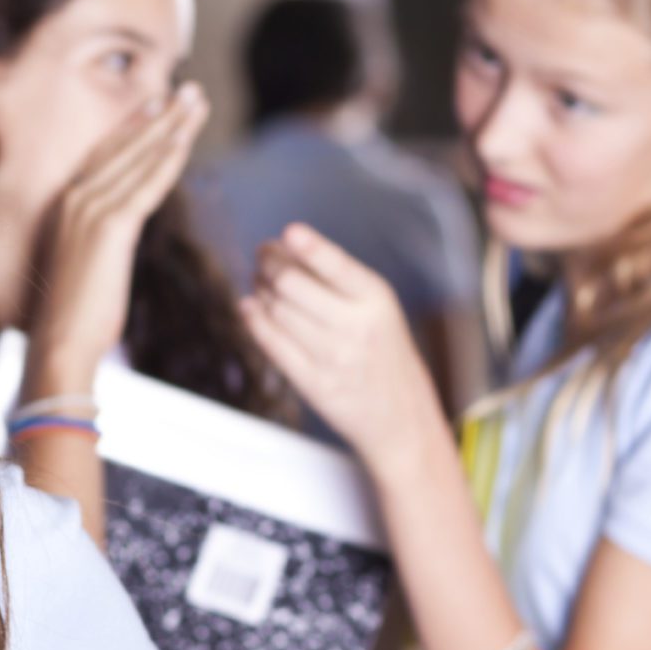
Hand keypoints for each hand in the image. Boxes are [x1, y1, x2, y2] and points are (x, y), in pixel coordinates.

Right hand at [24, 83, 209, 393]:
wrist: (60, 345)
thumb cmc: (74, 317)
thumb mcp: (86, 264)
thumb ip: (101, 237)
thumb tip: (119, 229)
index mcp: (63, 204)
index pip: (105, 153)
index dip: (134, 126)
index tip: (159, 105)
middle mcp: (72, 198)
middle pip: (124, 146)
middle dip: (160, 116)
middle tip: (189, 92)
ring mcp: (88, 209)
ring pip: (138, 158)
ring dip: (172, 127)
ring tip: (197, 103)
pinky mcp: (109, 227)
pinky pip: (146, 185)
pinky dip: (168, 160)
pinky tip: (187, 140)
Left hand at [239, 223, 441, 466]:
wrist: (401, 417)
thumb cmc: (385, 354)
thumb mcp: (379, 309)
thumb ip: (339, 281)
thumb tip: (287, 248)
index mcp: (376, 300)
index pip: (337, 266)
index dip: (309, 247)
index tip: (288, 232)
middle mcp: (355, 327)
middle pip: (293, 285)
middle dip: (269, 264)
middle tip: (263, 255)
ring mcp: (332, 357)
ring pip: (277, 311)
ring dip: (260, 289)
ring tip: (259, 281)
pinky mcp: (313, 383)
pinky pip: (272, 346)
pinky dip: (254, 321)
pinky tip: (249, 307)